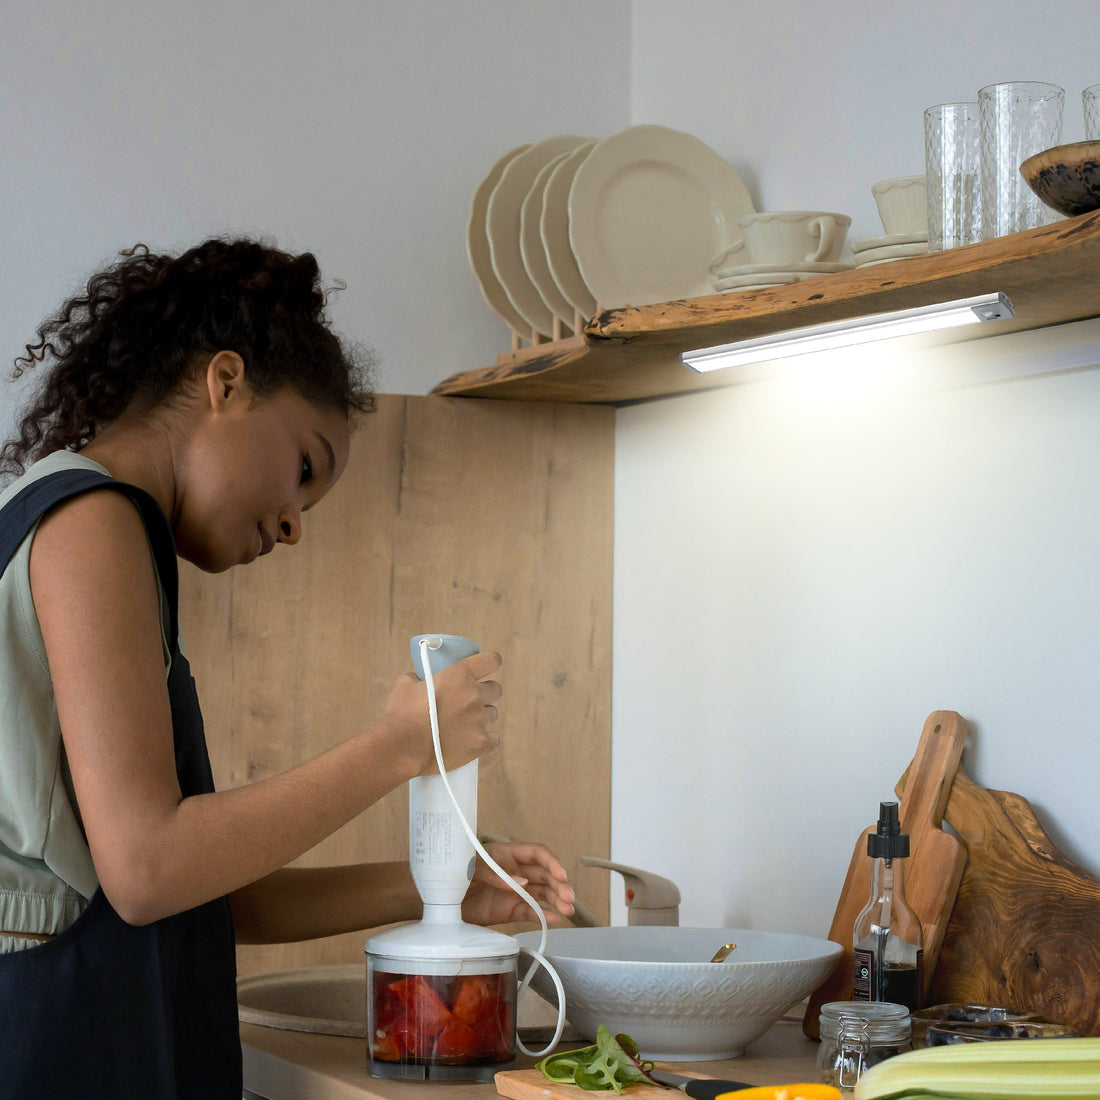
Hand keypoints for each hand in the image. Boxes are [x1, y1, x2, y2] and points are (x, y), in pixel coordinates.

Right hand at [380, 651, 502, 776]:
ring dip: (482, 716)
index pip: (491, 660)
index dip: (491, 662)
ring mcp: (479, 720)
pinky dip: (485, 740)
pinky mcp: (481, 743)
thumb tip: (421, 680)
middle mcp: (474, 695)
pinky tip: (473, 741)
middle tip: (471, 700)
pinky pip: (494, 739)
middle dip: (486, 693)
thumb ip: (420, 677)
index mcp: (459, 675)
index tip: (488, 666)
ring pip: (492, 714)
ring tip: (466, 724)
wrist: (401, 748)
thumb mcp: (406, 684)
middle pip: (495, 689)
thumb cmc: (401, 714)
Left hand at [462, 841, 575, 926]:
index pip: (536, 854)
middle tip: (569, 898)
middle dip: (559, 885)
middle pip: (544, 875)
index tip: (561, 875)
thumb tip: (522, 882)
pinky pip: (529, 912)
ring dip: (556, 900)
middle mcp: (515, 872)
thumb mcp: (470, 867)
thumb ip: (495, 874)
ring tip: (568, 910)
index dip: (551, 862)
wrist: (437, 899)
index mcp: (506, 854)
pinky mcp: (509, 910)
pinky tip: (554, 919)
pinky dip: (543, 915)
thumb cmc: (452, 873)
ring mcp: (513, 891)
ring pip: (541, 894)